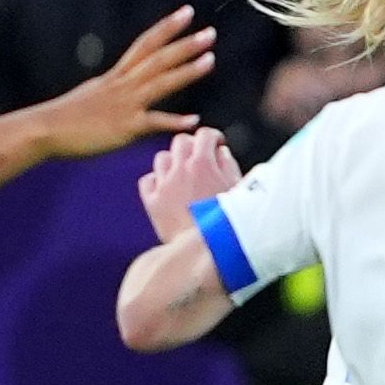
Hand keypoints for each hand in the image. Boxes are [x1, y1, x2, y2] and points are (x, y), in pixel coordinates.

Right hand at [34, 4, 214, 156]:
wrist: (44, 129)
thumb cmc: (65, 117)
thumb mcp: (92, 96)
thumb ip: (113, 92)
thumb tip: (124, 90)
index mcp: (115, 76)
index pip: (145, 43)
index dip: (167, 27)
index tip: (187, 12)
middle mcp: (123, 85)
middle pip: (158, 58)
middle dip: (185, 44)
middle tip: (211, 32)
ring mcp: (125, 105)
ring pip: (160, 82)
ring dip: (186, 71)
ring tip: (210, 59)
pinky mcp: (124, 128)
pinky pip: (153, 122)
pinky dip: (174, 121)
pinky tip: (194, 120)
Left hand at [137, 126, 239, 240]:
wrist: (203, 250)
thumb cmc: (227, 222)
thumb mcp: (238, 189)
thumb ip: (229, 165)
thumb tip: (221, 152)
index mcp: (203, 163)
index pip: (205, 134)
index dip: (213, 136)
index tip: (217, 144)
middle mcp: (180, 169)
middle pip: (181, 141)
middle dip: (192, 145)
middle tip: (200, 157)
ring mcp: (164, 185)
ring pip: (162, 158)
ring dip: (173, 162)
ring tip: (182, 173)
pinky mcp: (153, 203)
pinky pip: (147, 181)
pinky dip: (155, 181)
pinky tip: (165, 188)